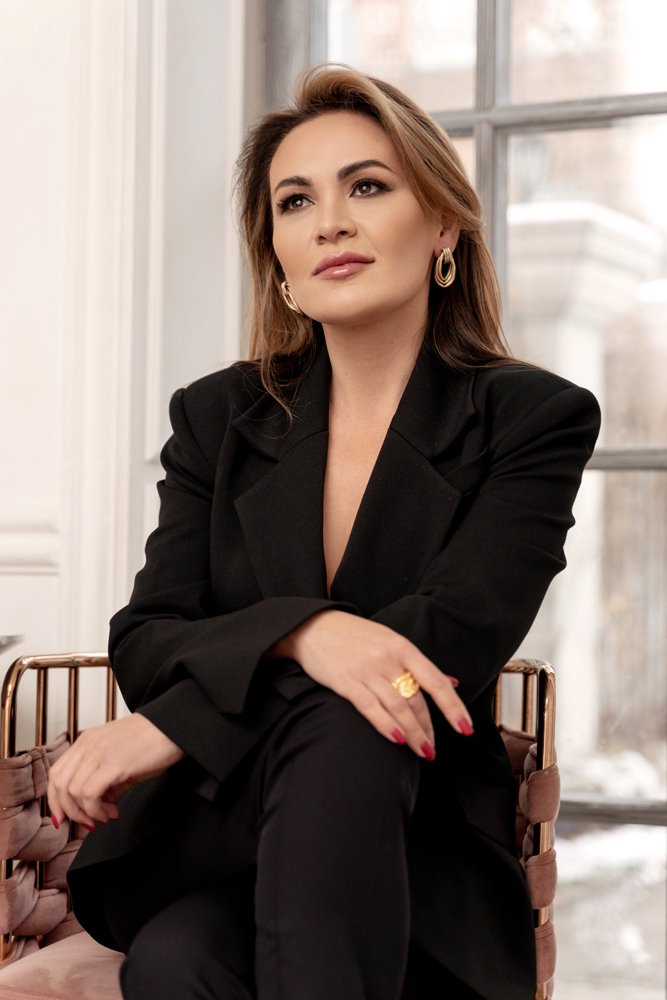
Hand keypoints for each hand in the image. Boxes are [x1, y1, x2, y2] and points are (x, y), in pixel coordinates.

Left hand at [47, 714, 185, 828]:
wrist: (174, 728)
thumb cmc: (153, 741)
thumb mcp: (122, 760)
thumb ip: (108, 782)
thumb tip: (102, 805)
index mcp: (86, 741)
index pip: (57, 773)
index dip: (56, 800)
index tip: (66, 817)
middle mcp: (87, 745)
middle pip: (59, 784)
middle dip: (69, 811)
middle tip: (87, 823)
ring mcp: (98, 753)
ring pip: (73, 792)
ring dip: (86, 813)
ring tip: (106, 817)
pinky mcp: (113, 763)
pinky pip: (90, 794)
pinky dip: (97, 810)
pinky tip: (113, 813)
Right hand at [272, 610, 472, 759]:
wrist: (312, 626)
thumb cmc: (354, 636)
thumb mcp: (390, 641)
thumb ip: (418, 665)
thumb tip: (452, 682)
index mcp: (403, 647)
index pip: (436, 681)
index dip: (453, 707)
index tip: (465, 728)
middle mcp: (388, 658)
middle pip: (416, 699)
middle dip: (428, 728)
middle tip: (433, 749)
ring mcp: (366, 670)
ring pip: (398, 708)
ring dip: (414, 734)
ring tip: (422, 752)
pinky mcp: (345, 681)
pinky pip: (371, 708)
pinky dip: (387, 726)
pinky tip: (398, 740)